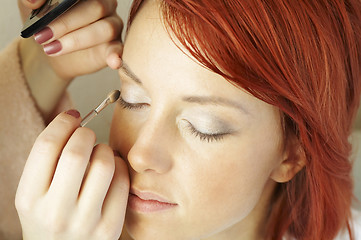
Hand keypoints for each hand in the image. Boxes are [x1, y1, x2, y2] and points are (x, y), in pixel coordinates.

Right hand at [15, 110, 128, 239]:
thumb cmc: (50, 217)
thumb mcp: (36, 193)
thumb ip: (48, 160)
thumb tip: (72, 117)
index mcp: (29, 199)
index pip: (46, 146)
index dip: (62, 123)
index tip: (72, 117)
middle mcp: (55, 212)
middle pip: (76, 152)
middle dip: (85, 133)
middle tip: (87, 135)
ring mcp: (84, 222)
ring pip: (104, 164)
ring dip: (104, 149)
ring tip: (100, 154)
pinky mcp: (109, 228)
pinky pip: (122, 182)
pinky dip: (120, 166)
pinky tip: (113, 169)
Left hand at [17, 0, 122, 120]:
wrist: (49, 49)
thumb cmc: (45, 24)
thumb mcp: (32, 9)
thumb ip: (32, 0)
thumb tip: (34, 1)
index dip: (66, 2)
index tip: (42, 8)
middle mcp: (104, 5)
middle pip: (96, 7)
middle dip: (67, 22)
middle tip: (43, 34)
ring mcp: (113, 26)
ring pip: (105, 29)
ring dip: (77, 40)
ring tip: (53, 48)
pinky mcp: (114, 47)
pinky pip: (119, 50)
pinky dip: (116, 55)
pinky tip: (112, 61)